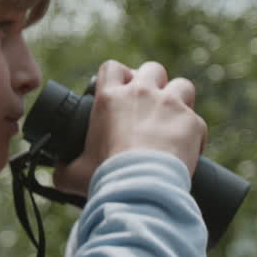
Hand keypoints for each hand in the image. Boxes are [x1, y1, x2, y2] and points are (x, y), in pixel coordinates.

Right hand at [53, 60, 206, 193]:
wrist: (141, 188)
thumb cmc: (106, 179)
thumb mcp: (73, 174)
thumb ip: (63, 168)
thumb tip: (58, 171)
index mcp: (110, 99)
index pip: (112, 67)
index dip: (118, 76)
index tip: (121, 91)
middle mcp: (141, 93)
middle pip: (152, 68)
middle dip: (153, 83)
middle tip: (150, 107)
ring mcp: (170, 105)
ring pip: (182, 85)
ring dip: (179, 99)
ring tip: (174, 121)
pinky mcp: (192, 122)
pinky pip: (198, 121)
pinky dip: (194, 135)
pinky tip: (188, 151)